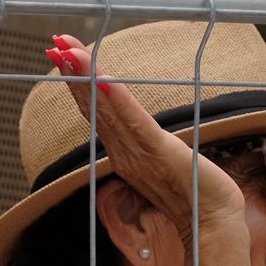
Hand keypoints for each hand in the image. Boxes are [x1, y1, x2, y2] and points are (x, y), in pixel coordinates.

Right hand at [46, 33, 246, 236]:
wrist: (211, 220)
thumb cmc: (193, 192)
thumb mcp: (162, 162)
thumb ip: (146, 146)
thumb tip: (141, 129)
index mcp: (122, 151)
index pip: (94, 111)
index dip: (76, 84)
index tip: (62, 56)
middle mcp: (122, 151)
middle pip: (91, 105)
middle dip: (72, 72)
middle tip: (54, 45)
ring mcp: (137, 151)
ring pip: (105, 108)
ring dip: (85, 77)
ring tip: (68, 52)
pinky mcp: (157, 150)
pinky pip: (133, 119)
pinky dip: (115, 98)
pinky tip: (103, 78)